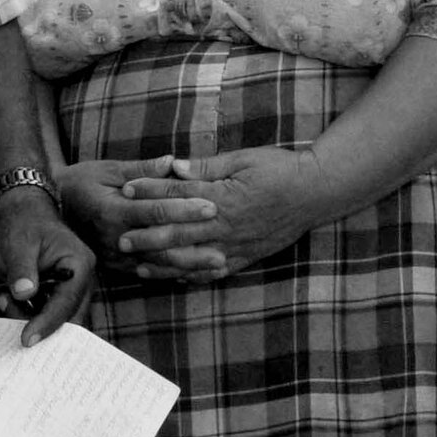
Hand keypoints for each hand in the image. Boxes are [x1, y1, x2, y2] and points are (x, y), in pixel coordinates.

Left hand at [0, 186, 96, 347]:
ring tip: (3, 299)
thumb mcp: (19, 244)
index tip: (27, 339)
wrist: (18, 214)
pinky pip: (43, 314)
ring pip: (55, 320)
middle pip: (68, 318)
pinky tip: (6, 300)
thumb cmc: (23, 223)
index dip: (47, 323)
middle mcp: (79, 280)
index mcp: (79, 265)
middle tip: (12, 324)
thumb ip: (22, 269)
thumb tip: (24, 293)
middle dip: (40, 325)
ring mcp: (67, 288)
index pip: (67, 302)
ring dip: (28, 318)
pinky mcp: (53, 294)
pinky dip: (24, 314)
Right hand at [56, 156, 217, 276]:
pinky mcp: (115, 266)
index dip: (185, 208)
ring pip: (157, 264)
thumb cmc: (79, 183)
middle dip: (194, 246)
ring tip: (216, 266)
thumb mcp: (106, 169)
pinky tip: (192, 277)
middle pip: (161, 244)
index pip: (156, 210)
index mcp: (114, 210)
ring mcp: (114, 255)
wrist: (47, 210)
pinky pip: (146, 273)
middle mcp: (115, 237)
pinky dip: (170, 276)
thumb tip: (173, 162)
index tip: (212, 206)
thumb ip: (141, 168)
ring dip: (188, 266)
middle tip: (224, 247)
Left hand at [114, 147, 335, 279]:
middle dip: (146, 235)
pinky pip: (214, 271)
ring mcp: (236, 244)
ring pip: (192, 259)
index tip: (126, 188)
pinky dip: (193, 277)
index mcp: (223, 197)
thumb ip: (208, 166)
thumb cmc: (281, 168)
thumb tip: (177, 168)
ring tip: (139, 266)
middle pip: (178, 232)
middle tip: (119, 239)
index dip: (150, 190)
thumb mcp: (244, 158)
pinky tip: (175, 278)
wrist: (316, 192)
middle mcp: (226, 225)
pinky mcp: (246, 256)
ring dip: (163, 263)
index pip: (178, 194)